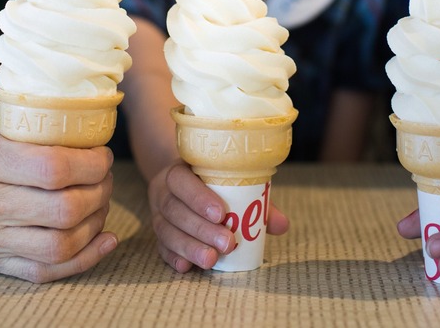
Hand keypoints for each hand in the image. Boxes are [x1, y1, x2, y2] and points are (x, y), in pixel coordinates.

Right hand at [0, 131, 117, 282]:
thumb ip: (28, 143)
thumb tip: (86, 142)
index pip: (56, 168)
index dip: (92, 163)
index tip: (101, 155)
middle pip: (66, 208)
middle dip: (100, 191)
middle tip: (104, 179)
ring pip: (62, 243)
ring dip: (96, 223)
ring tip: (100, 205)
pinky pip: (46, 271)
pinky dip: (84, 259)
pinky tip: (104, 240)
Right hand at [148, 162, 289, 271]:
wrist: (181, 182)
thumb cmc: (213, 183)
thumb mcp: (232, 183)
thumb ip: (256, 202)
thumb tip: (282, 225)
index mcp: (180, 172)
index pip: (181, 181)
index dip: (198, 198)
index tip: (220, 214)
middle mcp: (163, 192)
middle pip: (175, 210)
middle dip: (201, 229)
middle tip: (227, 243)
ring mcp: (157, 214)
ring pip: (166, 231)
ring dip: (189, 247)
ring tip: (211, 260)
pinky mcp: (158, 234)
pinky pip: (161, 247)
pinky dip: (173, 257)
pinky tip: (186, 267)